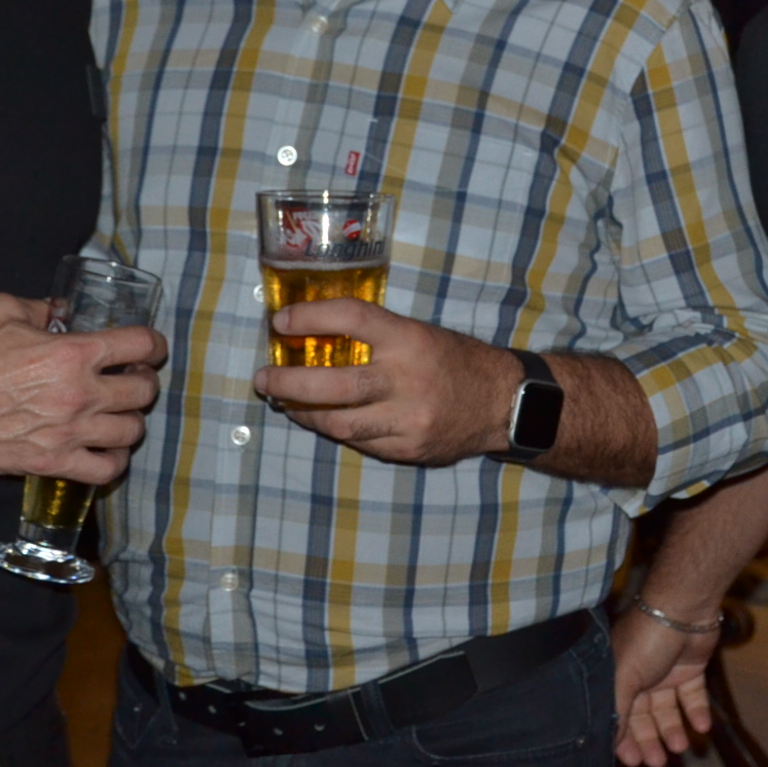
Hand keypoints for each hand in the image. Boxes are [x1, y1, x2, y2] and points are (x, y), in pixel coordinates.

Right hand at [0, 293, 164, 482]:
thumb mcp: (2, 310)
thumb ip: (41, 307)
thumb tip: (61, 309)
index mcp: (73, 353)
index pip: (140, 345)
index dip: (153, 344)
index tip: (150, 348)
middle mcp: (79, 394)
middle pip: (144, 391)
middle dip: (144, 381)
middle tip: (132, 379)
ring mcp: (68, 433)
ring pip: (132, 432)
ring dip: (132, 420)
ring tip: (120, 413)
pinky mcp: (51, 464)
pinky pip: (105, 470)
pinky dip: (114, 461)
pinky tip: (106, 449)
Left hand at [253, 301, 519, 465]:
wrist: (502, 402)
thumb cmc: (455, 360)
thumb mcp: (419, 333)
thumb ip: (375, 336)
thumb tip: (316, 333)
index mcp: (409, 339)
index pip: (351, 318)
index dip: (311, 317)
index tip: (281, 322)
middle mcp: (407, 379)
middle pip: (334, 385)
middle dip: (289, 383)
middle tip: (264, 378)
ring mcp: (408, 420)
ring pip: (340, 424)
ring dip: (305, 414)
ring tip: (285, 403)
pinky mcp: (409, 449)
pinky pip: (361, 444)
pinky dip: (337, 431)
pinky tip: (323, 421)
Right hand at [612, 602, 719, 766]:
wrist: (684, 608)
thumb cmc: (647, 637)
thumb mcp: (625, 676)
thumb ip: (618, 710)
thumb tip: (610, 739)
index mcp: (618, 676)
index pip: (619, 715)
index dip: (626, 739)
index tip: (634, 761)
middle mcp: (640, 676)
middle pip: (645, 717)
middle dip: (651, 740)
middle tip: (659, 762)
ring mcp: (666, 673)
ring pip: (668, 711)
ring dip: (674, 730)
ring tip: (681, 747)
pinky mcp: (690, 669)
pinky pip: (693, 697)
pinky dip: (697, 713)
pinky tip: (702, 727)